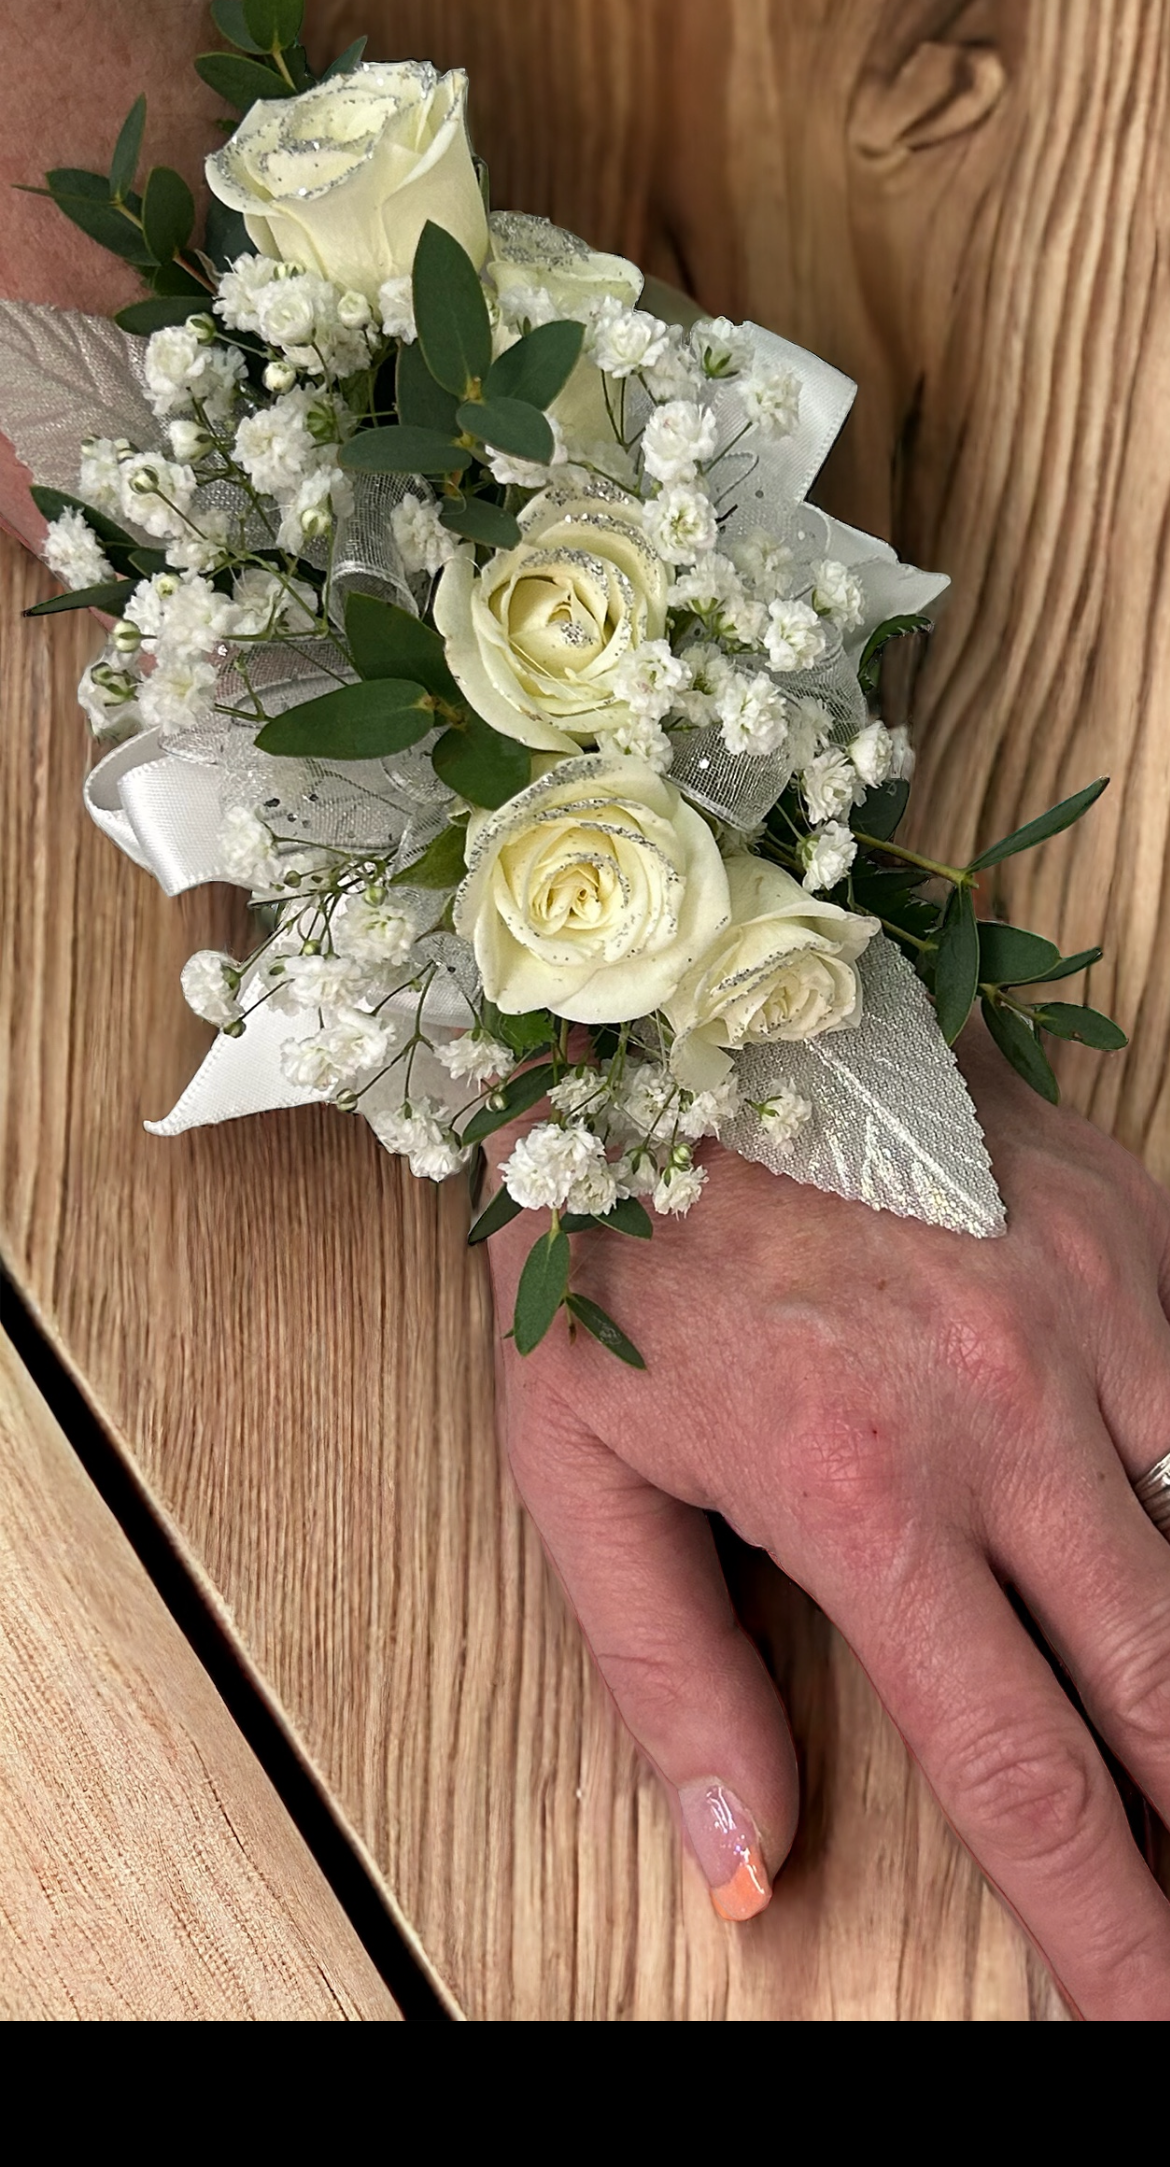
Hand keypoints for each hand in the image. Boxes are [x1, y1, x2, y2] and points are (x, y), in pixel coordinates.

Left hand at [486, 1022, 1169, 2017]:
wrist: (662, 1004)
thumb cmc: (612, 1234)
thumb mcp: (578, 1465)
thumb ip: (669, 1678)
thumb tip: (749, 1865)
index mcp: (861, 1493)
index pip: (1024, 1772)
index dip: (1106, 1929)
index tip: (1145, 2013)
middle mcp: (1004, 1411)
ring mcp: (1089, 1308)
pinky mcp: (1131, 1226)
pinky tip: (1160, 1533)